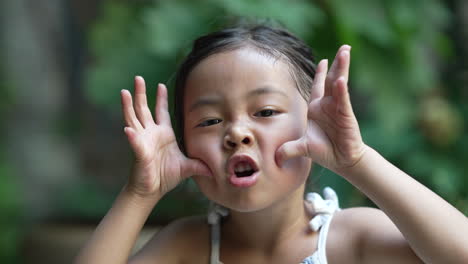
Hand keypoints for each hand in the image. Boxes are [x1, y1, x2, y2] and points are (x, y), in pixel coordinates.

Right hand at [121, 76, 210, 197]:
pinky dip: (132, 136)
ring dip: (129, 106)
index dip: (161, 99)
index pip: (161, 112)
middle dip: (141, 94)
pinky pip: (135, 143)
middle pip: (143, 109)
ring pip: (133, 119)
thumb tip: (215, 169)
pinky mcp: (140, 153)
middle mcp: (151, 134)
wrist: (152, 191)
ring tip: (125, 92)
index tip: (161, 85)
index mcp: (163, 134)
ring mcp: (143, 141)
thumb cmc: (166, 177)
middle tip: (138, 78)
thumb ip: (200, 165)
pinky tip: (127, 129)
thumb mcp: (188, 168)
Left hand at [276, 45, 366, 174]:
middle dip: (336, 63)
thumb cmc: (325, 151)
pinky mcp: (345, 116)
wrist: (341, 161)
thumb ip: (288, 149)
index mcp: (317, 108)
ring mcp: (338, 108)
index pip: (318, 86)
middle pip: (331, 79)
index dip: (320, 73)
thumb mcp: (302, 148)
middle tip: (344, 48)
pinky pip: (342, 100)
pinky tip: (340, 80)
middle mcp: (328, 105)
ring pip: (339, 84)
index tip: (323, 60)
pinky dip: (341, 90)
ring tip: (345, 52)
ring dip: (341, 68)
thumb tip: (274, 158)